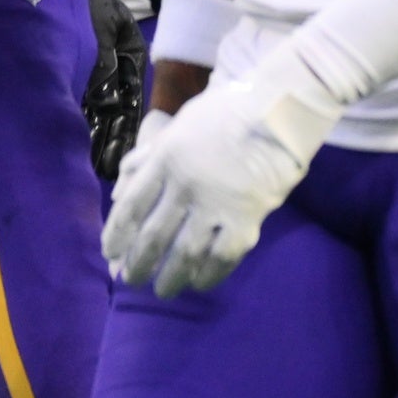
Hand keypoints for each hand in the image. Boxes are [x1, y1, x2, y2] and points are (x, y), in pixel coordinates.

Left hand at [103, 69, 333, 296]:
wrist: (285, 107)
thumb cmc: (232, 109)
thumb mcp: (181, 123)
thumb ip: (152, 156)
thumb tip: (124, 188)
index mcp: (165, 159)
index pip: (129, 209)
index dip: (116, 237)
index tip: (112, 254)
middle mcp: (185, 186)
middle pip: (151, 237)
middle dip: (138, 265)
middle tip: (133, 280)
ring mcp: (216, 204)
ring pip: (183, 254)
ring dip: (169, 278)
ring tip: (164, 289)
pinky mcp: (247, 218)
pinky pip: (222, 258)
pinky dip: (208, 276)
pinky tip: (201, 282)